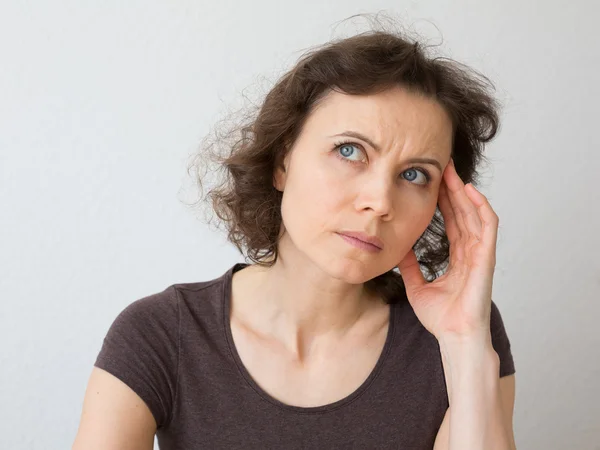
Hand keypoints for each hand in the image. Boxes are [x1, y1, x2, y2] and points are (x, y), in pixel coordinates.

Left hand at [396, 158, 498, 340]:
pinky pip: (487, 226)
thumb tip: (397, 249)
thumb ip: (410, 267)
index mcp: (458, 258)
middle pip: (462, 213)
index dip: (443, 202)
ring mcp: (480, 254)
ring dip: (464, 192)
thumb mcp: (417, 286)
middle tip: (441, 167)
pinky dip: (480, 207)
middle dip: (452, 189)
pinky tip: (469, 191)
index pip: (451, 222)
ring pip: (473, 214)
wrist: (453, 336)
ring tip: (452, 172)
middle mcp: (471, 252)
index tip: (432, 183)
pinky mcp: (486, 258)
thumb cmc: (441, 318)